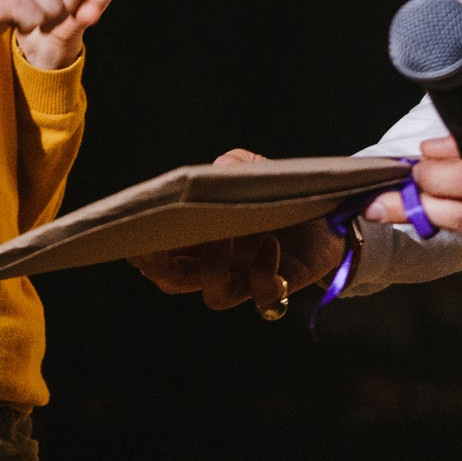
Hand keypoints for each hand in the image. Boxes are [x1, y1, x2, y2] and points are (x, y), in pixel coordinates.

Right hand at [128, 150, 345, 309]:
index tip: (132, 238)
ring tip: (223, 237)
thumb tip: (217, 170)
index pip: (161, 254)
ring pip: (214, 296)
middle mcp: (218, 264)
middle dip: (161, 268)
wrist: (330, 216)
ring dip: (212, 269)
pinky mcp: (280, 286)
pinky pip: (264, 295)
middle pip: (175, 281)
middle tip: (158, 246)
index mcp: (201, 239)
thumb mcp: (255, 170)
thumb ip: (233, 164)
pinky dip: (262, 273)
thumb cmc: (280, 194)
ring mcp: (246, 279)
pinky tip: (269, 245)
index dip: (142, 252)